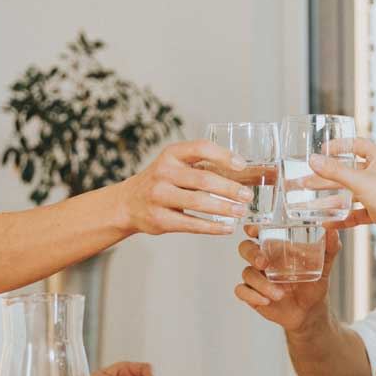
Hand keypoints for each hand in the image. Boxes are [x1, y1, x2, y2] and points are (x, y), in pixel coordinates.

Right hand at [115, 140, 252, 235]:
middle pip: (203, 179)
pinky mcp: (160, 219)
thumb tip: (245, 174)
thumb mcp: (174, 165)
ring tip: (241, 212)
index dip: (224, 156)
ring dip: (224, 208)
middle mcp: (163, 172)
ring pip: (198, 202)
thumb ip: (201, 166)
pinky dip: (213, 227)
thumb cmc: (161, 182)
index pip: (201, 148)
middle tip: (247, 196)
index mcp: (171, 154)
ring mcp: (159, 196)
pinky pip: (191, 224)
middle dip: (230, 189)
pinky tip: (227, 228)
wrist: (127, 203)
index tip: (242, 166)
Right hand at [233, 225, 341, 331]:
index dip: (252, 228)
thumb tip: (333, 230)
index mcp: (276, 247)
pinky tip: (267, 301)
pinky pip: (242, 291)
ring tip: (280, 294)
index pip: (259, 232)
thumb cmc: (314, 283)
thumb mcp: (325, 264)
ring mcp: (256, 277)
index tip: (253, 229)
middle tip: (264, 263)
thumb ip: (330, 247)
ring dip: (261, 283)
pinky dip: (252, 295)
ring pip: (247, 273)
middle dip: (252, 253)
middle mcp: (263, 259)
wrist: (311, 310)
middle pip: (245, 248)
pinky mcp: (252, 294)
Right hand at [300, 138, 375, 246]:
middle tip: (306, 180)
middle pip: (348, 172)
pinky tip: (327, 221)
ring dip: (330, 199)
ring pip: (349, 194)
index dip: (340, 146)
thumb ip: (335, 171)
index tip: (322, 150)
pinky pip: (354, 213)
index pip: (357, 145)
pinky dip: (341, 218)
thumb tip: (314, 160)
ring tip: (309, 203)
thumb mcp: (360, 182)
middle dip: (326, 177)